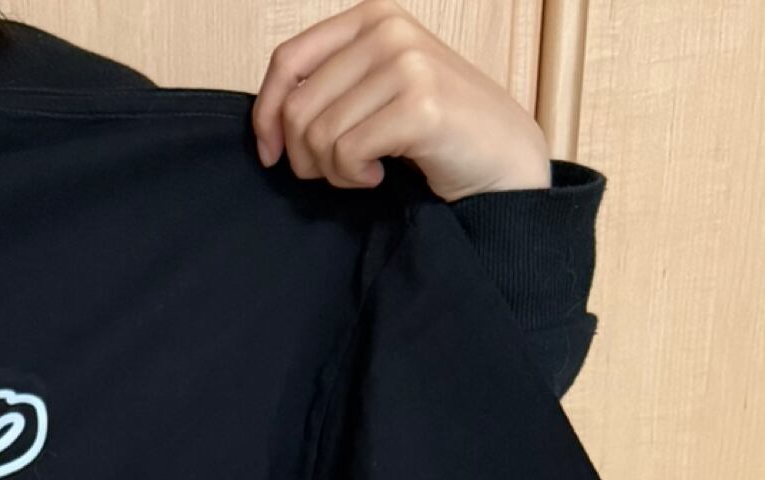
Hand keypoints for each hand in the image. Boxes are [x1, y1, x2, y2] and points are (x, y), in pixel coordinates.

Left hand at [251, 0, 551, 202]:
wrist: (498, 154)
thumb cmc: (430, 127)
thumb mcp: (374, 88)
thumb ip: (327, 86)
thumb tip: (267, 122)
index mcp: (372, 16)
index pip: (287, 61)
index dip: (266, 115)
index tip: (271, 153)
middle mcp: (389, 30)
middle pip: (298, 107)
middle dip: (304, 155)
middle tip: (336, 168)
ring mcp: (407, 64)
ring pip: (319, 135)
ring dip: (332, 171)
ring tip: (363, 170)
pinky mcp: (420, 106)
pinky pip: (347, 154)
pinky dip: (354, 177)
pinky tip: (378, 175)